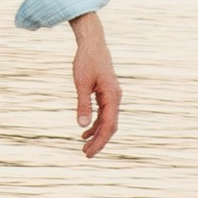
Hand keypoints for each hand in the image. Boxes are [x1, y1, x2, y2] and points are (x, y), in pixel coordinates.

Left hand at [70, 13, 119, 158]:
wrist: (93, 44)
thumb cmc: (86, 61)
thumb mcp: (81, 84)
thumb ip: (83, 105)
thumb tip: (82, 126)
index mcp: (112, 97)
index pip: (108, 126)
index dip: (99, 141)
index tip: (88, 152)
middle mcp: (116, 98)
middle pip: (110, 127)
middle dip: (99, 141)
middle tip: (86, 154)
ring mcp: (113, 96)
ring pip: (108, 121)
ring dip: (97, 134)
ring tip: (84, 146)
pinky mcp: (107, 94)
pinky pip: (104, 114)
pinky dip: (96, 123)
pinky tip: (85, 130)